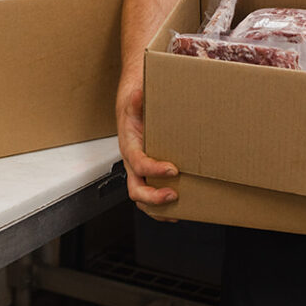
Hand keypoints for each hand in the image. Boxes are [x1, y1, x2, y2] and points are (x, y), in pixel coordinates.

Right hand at [116, 79, 178, 218]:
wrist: (131, 112)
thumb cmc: (134, 110)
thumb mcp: (135, 102)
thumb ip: (137, 100)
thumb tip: (139, 94)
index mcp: (129, 147)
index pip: (139, 163)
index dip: (154, 169)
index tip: (173, 169)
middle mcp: (132, 163)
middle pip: (136, 189)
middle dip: (154, 196)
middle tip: (173, 194)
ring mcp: (138, 172)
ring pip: (142, 197)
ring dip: (157, 207)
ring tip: (176, 209)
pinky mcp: (146, 175)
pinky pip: (149, 196)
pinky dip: (160, 208)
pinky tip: (176, 211)